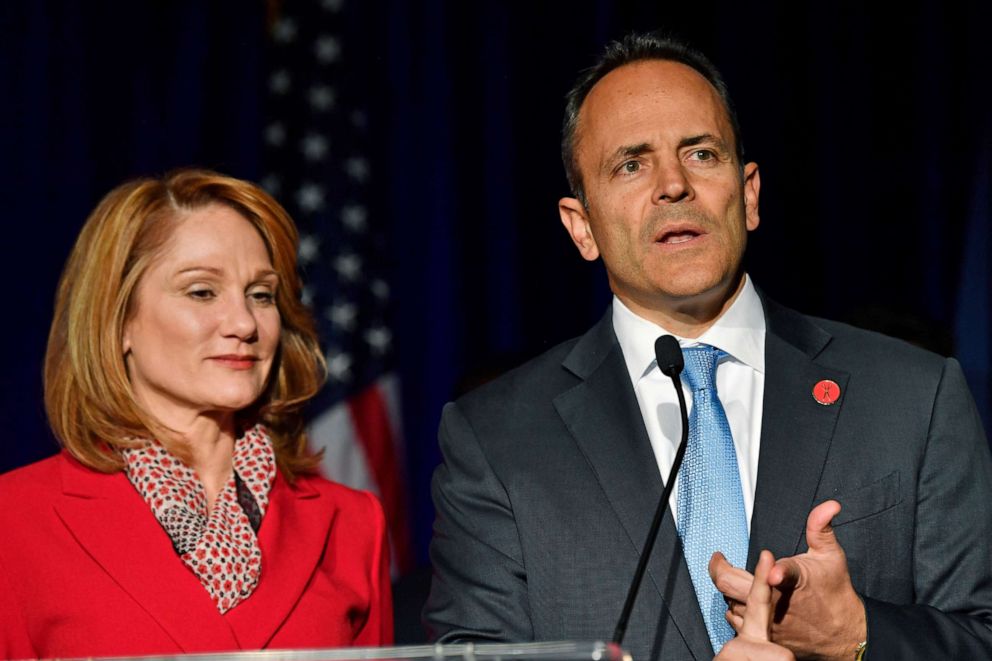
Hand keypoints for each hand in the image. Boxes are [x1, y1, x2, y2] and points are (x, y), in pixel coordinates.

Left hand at [710, 500, 865, 660]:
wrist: (843, 633)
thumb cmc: (834, 591)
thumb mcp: (831, 556)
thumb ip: (821, 528)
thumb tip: (830, 505)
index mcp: (793, 581)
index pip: (784, 573)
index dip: (776, 571)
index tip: (772, 567)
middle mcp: (775, 604)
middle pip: (732, 587)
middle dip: (719, 569)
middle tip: (718, 559)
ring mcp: (767, 623)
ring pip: (731, 604)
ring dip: (730, 590)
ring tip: (733, 578)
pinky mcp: (764, 637)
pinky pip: (737, 622)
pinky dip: (736, 609)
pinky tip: (741, 600)